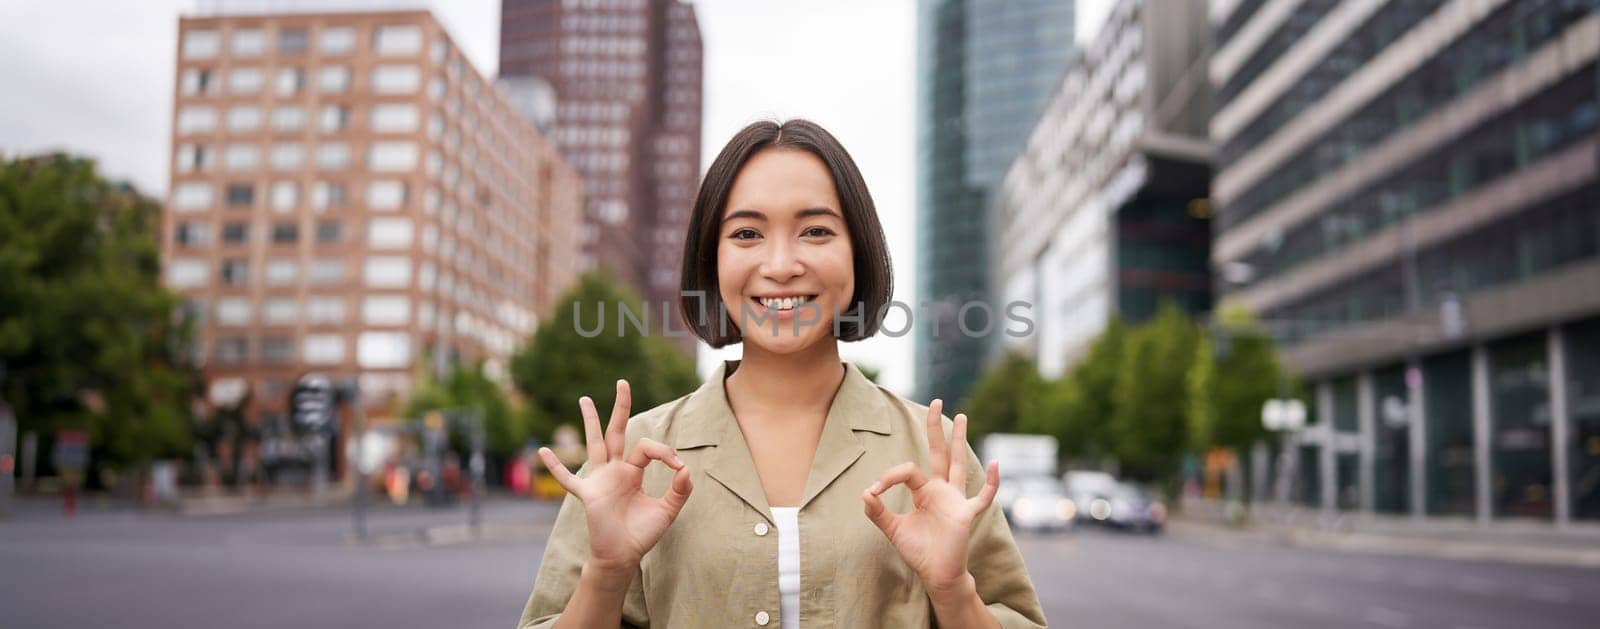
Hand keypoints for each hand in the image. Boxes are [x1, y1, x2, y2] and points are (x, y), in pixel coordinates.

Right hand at [538, 379, 693, 572]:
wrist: (623, 556)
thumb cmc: (641, 534)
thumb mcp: (667, 511)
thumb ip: (679, 490)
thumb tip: (687, 468)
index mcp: (633, 471)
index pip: (646, 448)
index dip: (664, 451)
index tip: (679, 466)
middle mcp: (615, 470)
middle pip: (617, 432)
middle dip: (621, 408)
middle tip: (623, 382)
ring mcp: (599, 480)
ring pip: (594, 444)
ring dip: (590, 421)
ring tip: (585, 399)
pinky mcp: (588, 495)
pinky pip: (568, 479)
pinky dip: (556, 468)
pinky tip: (543, 451)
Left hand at [862, 399, 999, 595]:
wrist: (936, 575)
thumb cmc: (919, 551)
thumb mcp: (893, 529)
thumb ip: (878, 512)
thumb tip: (865, 492)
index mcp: (925, 491)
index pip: (908, 470)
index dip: (889, 476)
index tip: (873, 491)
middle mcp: (942, 491)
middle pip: (940, 453)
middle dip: (937, 428)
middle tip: (936, 401)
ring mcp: (956, 500)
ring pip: (959, 464)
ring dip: (960, 441)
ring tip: (962, 416)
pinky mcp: (966, 514)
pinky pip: (983, 496)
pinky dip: (991, 482)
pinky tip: (995, 464)